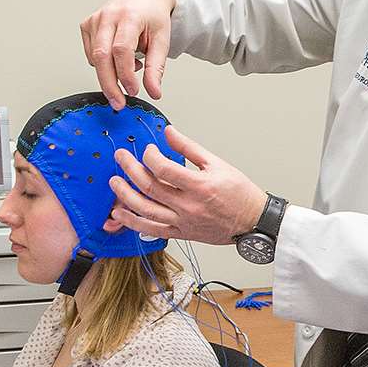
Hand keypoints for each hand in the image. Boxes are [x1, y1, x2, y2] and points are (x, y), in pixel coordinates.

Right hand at [80, 0, 175, 109]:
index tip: (133, 91)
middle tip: (119, 103)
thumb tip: (154, 92)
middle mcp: (108, 15)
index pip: (121, 50)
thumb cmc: (153, 16)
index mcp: (129, 16)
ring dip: (110, 72)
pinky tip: (118, 56)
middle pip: (101, 56)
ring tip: (131, 65)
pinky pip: (91, 54)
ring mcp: (94, 19)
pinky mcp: (86, 25)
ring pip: (95, 58)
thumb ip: (157, 68)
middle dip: (109, 84)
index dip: (125, 74)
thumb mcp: (162, 41)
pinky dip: (104, 63)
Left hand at [104, 126, 266, 245]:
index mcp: (200, 186)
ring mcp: (184, 222)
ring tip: (114, 183)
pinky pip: (152, 230)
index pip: (165, 170)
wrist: (253, 221)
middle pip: (151, 188)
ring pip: (147, 211)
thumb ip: (189, 148)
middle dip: (131, 170)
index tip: (148, 150)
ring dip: (126, 196)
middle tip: (121, 157)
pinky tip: (120, 213)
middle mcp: (189, 206)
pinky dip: (134, 222)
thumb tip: (169, 133)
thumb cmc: (239, 193)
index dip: (150, 157)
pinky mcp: (182, 233)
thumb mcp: (217, 163)